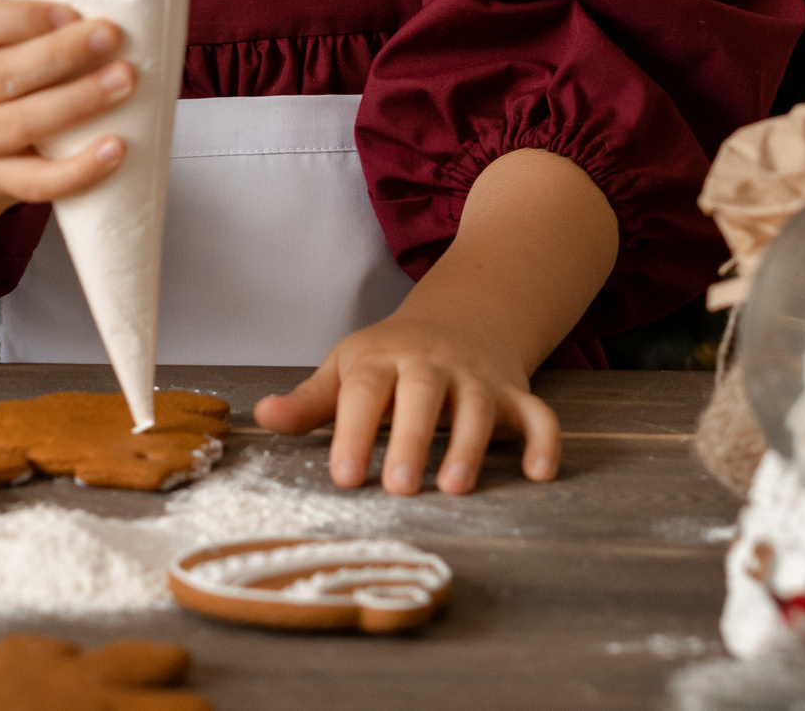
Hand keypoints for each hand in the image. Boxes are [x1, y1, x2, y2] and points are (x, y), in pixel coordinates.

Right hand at [0, 0, 137, 214]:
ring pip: (22, 124)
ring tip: (125, 81)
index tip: (70, 11)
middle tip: (111, 36)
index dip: (21, 17)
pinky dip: (79, 169)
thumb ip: (19, 25)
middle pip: (2, 74)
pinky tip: (114, 148)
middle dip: (61, 54)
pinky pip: (36, 181)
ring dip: (80, 101)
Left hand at [252, 308, 559, 494]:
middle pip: (421, 394)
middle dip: (410, 438)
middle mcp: (431, 364)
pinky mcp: (513, 393)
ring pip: (476, 405)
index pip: (363, 393)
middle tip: (398, 487)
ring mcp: (476, 377)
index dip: (351, 432)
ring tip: (454, 486)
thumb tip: (260, 418)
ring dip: (468, 444)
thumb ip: (309, 402)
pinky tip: (540, 472)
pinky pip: (537, 413)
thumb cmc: (391, 357)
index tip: (343, 476)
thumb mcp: (346, 369)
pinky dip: (544, 440)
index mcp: (382, 359)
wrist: (463, 317)